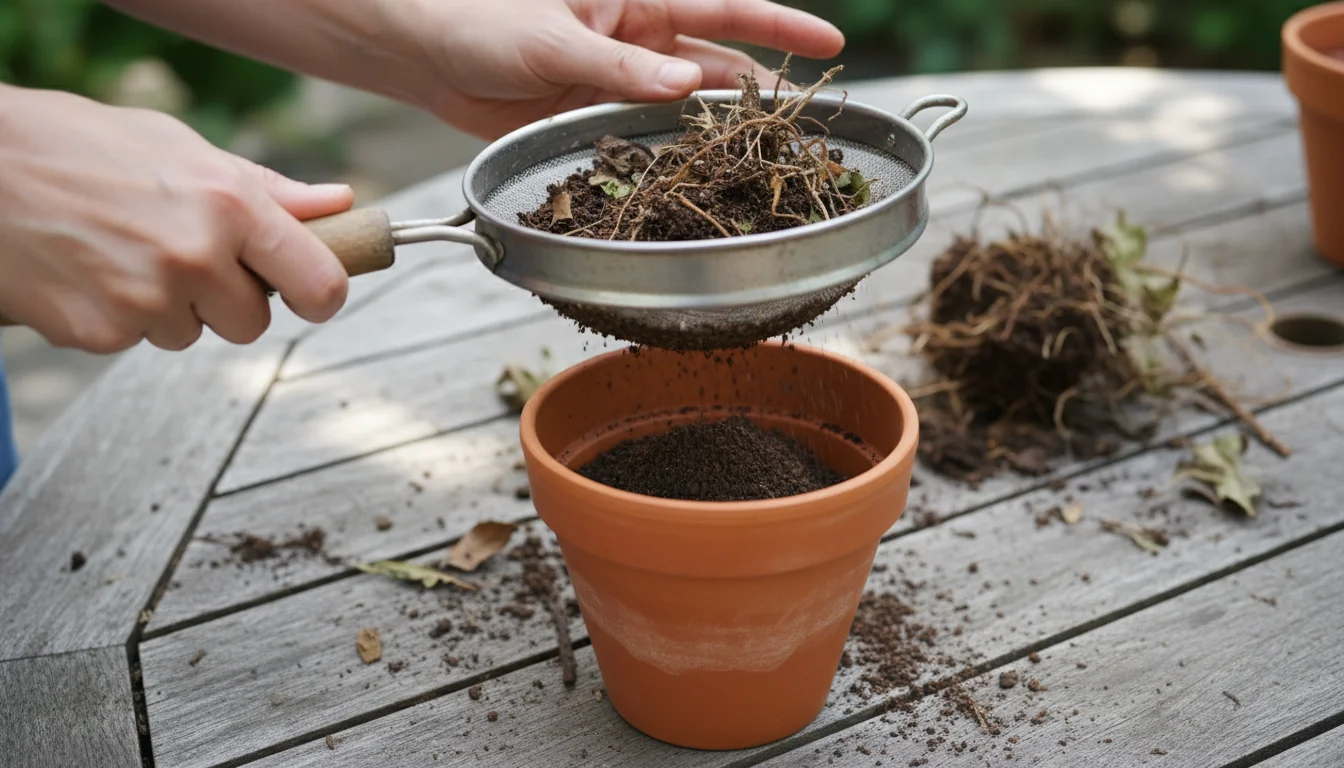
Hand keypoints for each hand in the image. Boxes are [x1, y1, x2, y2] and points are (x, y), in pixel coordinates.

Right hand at [0, 85, 353, 353]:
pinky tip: (91, 270)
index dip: (319, 295)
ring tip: (124, 251)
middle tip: (183, 254)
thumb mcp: (183, 148)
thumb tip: (338, 204)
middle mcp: (197, 256)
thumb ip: (269, 190)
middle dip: (227, 299)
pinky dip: (120, 316)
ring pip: (192, 334)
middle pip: (253, 323)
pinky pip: (138, 341)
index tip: (309, 293)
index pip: (320, 284)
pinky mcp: (102, 332)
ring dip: (170, 306)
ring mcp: (147, 300)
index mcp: (231, 205)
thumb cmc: (83, 146)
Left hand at [407, 0, 844, 138]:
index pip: (724, 10)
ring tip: (759, 164)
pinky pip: (646, 140)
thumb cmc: (479, 20)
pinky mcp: (597, 119)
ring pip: (688, 110)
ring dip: (718, 133)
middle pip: (719, 66)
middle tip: (804, 129)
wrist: (423, 53)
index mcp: (637, 0)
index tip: (830, 41)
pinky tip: (693, 180)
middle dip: (761, 94)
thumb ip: (619, 67)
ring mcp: (621, 82)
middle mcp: (640, 40)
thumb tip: (688, 85)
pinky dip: (669, 158)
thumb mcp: (552, 42)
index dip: (780, 25)